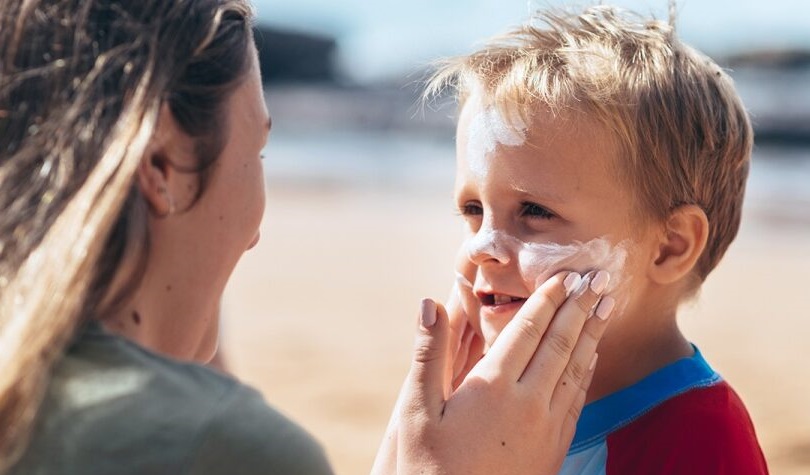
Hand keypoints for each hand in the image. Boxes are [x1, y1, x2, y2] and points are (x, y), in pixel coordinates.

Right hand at [371, 271, 611, 474]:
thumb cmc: (427, 464)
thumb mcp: (416, 410)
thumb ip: (428, 353)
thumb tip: (429, 303)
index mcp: (493, 387)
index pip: (528, 331)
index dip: (548, 300)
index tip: (566, 275)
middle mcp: (527, 402)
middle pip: (560, 344)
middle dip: (579, 308)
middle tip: (598, 278)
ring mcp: (546, 427)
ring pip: (576, 370)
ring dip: (591, 334)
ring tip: (605, 307)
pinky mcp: (554, 447)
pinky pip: (577, 400)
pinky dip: (587, 371)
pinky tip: (591, 358)